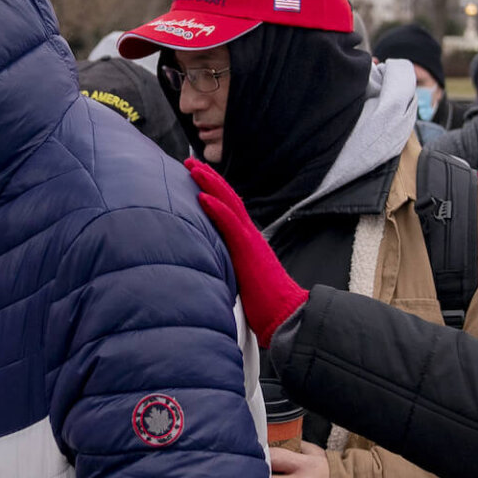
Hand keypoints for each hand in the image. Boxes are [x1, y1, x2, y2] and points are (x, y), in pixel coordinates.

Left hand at [185, 158, 308, 340]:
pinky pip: (230, 224)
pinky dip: (216, 208)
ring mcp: (250, 241)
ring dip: (209, 183)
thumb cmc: (266, 305)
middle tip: (190, 161)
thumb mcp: (243, 280)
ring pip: (229, 203)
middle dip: (208, 178)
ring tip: (193, 168)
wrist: (288, 315)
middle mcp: (251, 235)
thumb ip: (230, 268)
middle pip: (229, 197)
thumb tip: (213, 270)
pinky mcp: (248, 251)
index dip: (214, 190)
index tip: (197, 177)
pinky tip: (202, 197)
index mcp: (249, 241)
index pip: (230, 208)